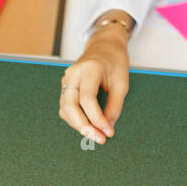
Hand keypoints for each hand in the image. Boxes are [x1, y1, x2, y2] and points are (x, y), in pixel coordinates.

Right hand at [58, 23, 131, 143]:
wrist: (104, 46)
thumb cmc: (114, 62)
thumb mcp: (122, 83)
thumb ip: (114, 106)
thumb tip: (107, 128)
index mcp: (89, 69)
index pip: (87, 99)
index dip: (97, 119)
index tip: (108, 132)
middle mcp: (73, 74)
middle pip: (70, 106)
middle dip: (83, 127)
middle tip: (99, 139)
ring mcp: (66, 80)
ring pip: (65, 110)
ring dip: (78, 126)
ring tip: (95, 135)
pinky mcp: (65, 87)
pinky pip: (66, 108)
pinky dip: (75, 120)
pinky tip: (88, 125)